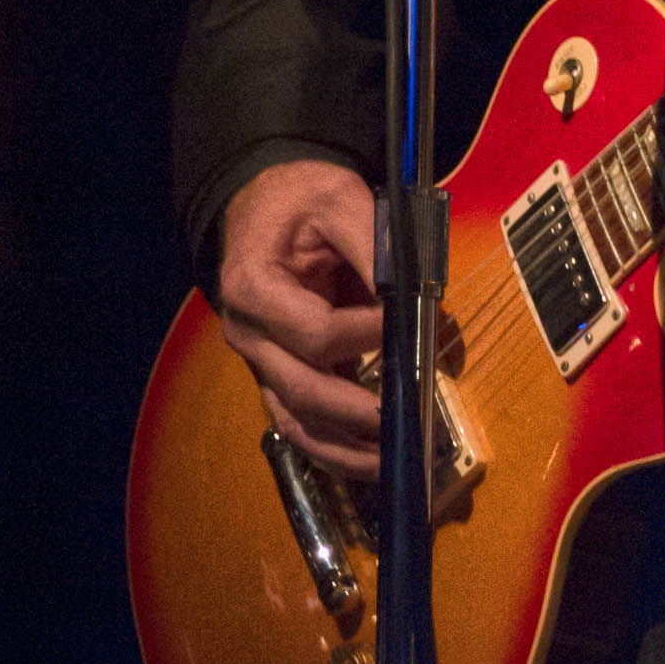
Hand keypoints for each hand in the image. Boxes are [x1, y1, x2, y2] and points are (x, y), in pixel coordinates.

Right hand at [215, 157, 382, 471]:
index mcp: (253, 287)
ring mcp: (261, 362)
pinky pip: (302, 425)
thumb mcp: (341, 201)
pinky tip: (373, 462)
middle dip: (357, 412)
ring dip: (346, 450)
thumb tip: (415, 301)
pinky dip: (336, 450)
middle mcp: (249, 334)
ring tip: (394, 461)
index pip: (315, 332)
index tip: (407, 326)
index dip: (366, 335)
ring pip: (298, 422)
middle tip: (407, 419)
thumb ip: (376, 249)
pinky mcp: (279, 376)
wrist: (267, 205)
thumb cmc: (302, 201)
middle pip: (302, 389)